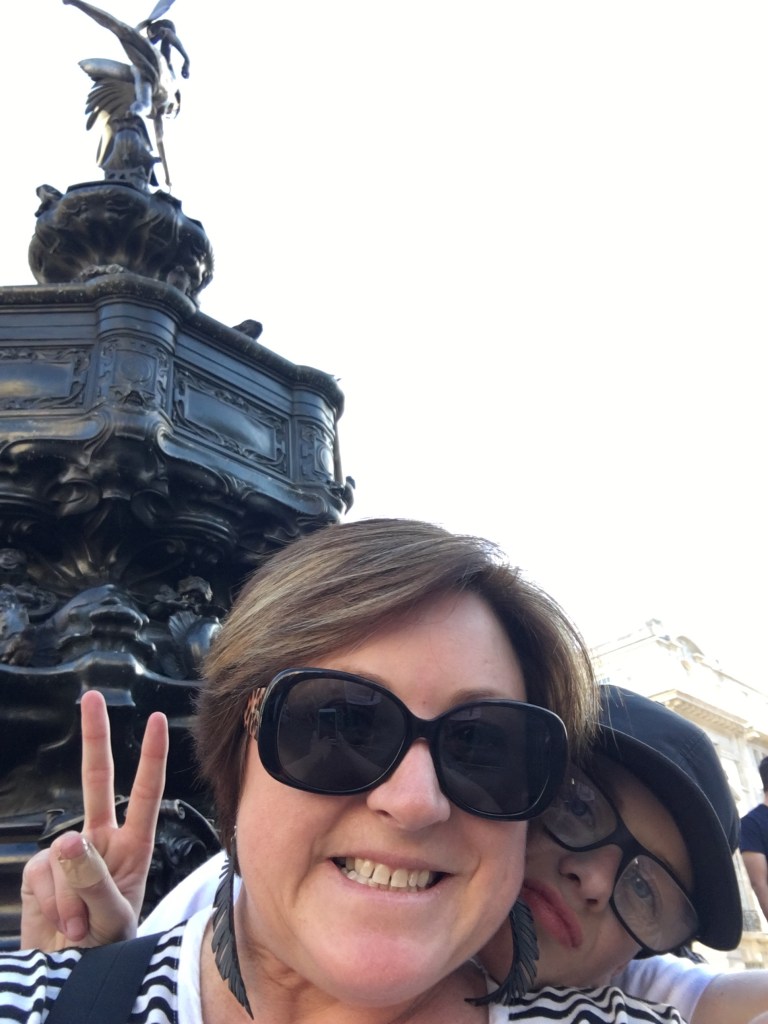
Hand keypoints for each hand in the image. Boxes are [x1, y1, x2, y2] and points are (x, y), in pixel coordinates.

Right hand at [20, 689, 167, 949]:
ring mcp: (67, 854)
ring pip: (61, 853)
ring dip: (69, 896)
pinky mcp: (39, 871)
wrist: (73, 975)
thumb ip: (92, 878)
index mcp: (133, 844)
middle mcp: (101, 841)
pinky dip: (49, 904)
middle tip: (92, 697)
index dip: (151, 757)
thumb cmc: (108, 945)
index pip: (145, 793)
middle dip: (94, 737)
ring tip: (80, 927)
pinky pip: (40, 875)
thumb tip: (65, 839)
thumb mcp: (112, 915)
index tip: (158, 719)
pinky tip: (60, 924)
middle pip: (96, 780)